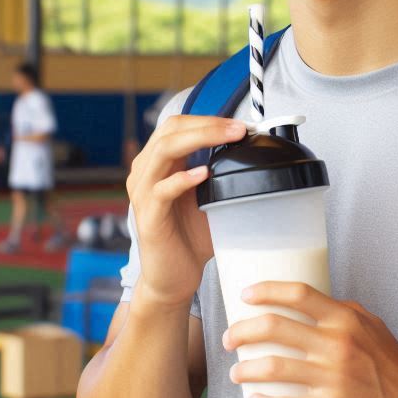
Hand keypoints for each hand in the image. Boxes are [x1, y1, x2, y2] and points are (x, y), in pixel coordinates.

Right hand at [126, 114, 246, 312]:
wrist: (173, 278)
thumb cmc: (190, 237)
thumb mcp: (210, 197)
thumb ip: (222, 174)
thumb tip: (255, 153)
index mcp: (158, 163)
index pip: (178, 125)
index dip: (208, 119)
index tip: (241, 125)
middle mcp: (145, 172)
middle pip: (170, 130)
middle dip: (207, 125)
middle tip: (240, 129)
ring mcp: (142, 193)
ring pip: (164, 151)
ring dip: (199, 140)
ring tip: (228, 139)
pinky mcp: (147, 216)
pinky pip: (161, 190)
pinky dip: (183, 178)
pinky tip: (204, 175)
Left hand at [223, 282, 397, 397]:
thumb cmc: (392, 365)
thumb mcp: (371, 326)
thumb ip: (341, 312)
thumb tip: (308, 303)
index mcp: (345, 319)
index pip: (298, 294)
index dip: (266, 290)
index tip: (245, 295)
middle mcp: (337, 344)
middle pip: (275, 327)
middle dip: (241, 331)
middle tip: (230, 340)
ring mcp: (334, 377)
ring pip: (273, 367)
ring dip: (245, 369)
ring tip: (236, 373)